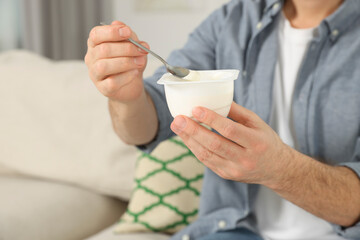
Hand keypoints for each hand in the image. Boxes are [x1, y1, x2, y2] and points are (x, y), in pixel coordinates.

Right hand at [85, 21, 148, 101]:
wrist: (131, 85)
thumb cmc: (129, 63)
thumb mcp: (132, 47)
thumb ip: (130, 37)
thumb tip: (127, 30)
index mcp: (96, 44)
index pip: (96, 34)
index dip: (111, 32)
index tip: (127, 32)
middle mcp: (92, 58)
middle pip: (103, 50)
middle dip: (126, 48)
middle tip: (141, 50)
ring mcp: (95, 74)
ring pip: (104, 66)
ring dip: (126, 62)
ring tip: (140, 62)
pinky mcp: (103, 88)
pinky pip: (112, 82)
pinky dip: (126, 76)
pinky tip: (135, 72)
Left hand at [170, 102, 292, 186]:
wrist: (276, 169)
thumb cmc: (266, 141)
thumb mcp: (258, 123)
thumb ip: (237, 112)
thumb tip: (215, 98)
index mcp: (256, 143)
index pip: (230, 130)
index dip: (211, 119)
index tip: (196, 109)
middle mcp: (245, 159)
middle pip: (214, 144)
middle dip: (193, 131)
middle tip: (178, 119)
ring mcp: (234, 170)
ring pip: (207, 155)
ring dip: (189, 140)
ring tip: (177, 126)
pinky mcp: (226, 175)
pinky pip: (206, 161)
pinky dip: (194, 148)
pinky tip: (186, 137)